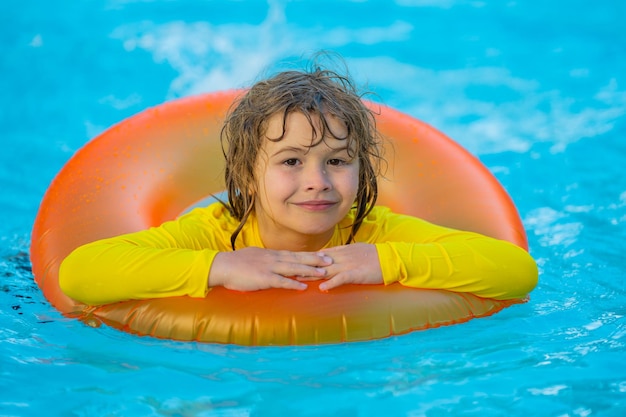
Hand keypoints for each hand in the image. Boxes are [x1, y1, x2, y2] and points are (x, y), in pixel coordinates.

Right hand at [209, 247, 332, 290]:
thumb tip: (273, 260)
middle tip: (331, 260)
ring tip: (324, 272)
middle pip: (298, 258)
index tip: (323, 254)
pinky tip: (304, 286)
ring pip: (294, 268)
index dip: (309, 255)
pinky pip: (281, 281)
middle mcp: (273, 258)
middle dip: (315, 259)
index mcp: (271, 254)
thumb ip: (265, 259)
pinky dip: (293, 284)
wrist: (221, 266)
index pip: (294, 254)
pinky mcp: (263, 278)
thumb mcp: (253, 256)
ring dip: (310, 270)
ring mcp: (269, 268)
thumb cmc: (235, 264)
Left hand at [297, 243, 382, 290]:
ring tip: (298, 279)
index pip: (319, 255)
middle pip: (318, 262)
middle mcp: (342, 256)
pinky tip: (323, 287)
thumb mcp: (355, 251)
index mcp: (342, 251)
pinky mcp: (356, 274)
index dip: (305, 258)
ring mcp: (348, 265)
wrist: (390, 258)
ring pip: (326, 270)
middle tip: (288, 269)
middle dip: (303, 266)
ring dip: (312, 274)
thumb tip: (329, 256)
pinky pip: (342, 278)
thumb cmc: (374, 256)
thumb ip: (342, 253)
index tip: (293, 261)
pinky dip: (332, 282)